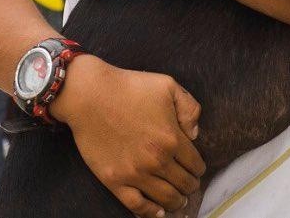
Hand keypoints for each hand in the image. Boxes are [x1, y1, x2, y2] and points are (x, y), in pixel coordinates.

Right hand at [52, 55, 204, 216]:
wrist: (90, 94)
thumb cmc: (128, 86)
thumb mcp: (167, 85)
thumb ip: (189, 107)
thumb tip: (195, 134)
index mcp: (172, 138)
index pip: (195, 163)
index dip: (199, 168)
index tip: (196, 168)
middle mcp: (157, 160)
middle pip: (183, 183)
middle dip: (190, 185)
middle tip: (189, 185)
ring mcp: (135, 173)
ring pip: (165, 198)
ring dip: (176, 201)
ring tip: (179, 200)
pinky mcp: (115, 180)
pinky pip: (138, 205)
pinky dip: (151, 212)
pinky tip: (157, 212)